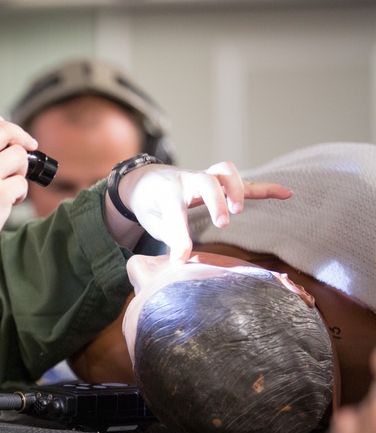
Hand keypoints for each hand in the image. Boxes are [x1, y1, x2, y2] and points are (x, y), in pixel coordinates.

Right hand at [0, 108, 37, 277]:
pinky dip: (18, 194)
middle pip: (6, 130)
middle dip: (22, 139)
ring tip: (6, 186)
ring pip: (19, 156)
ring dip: (19, 171)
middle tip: (28, 149)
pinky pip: (21, 184)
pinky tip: (4, 203)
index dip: (4, 123)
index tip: (12, 134)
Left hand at [108, 161, 292, 260]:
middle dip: (217, 200)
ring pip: (225, 171)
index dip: (179, 238)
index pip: (176, 213)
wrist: (146, 181)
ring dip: (236, 189)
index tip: (180, 259)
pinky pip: (245, 183)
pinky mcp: (219, 183)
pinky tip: (286, 194)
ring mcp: (204, 178)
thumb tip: (182, 260)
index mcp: (166, 191)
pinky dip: (265, 188)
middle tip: (223, 223)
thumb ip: (168, 236)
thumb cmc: (150, 204)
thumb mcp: (152, 222)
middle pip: (206, 181)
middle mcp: (187, 180)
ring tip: (238, 210)